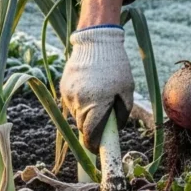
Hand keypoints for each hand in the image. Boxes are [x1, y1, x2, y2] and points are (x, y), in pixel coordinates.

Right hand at [60, 27, 134, 151]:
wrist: (96, 41)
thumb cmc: (116, 66)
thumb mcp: (127, 90)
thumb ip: (122, 113)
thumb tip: (114, 129)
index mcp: (96, 104)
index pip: (90, 135)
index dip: (94, 145)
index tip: (98, 149)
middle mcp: (79, 102)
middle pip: (83, 127)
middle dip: (92, 128)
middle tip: (103, 122)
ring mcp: (69, 94)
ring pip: (76, 115)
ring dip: (86, 114)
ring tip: (98, 98)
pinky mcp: (63, 87)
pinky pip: (71, 103)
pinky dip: (80, 102)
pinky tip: (89, 89)